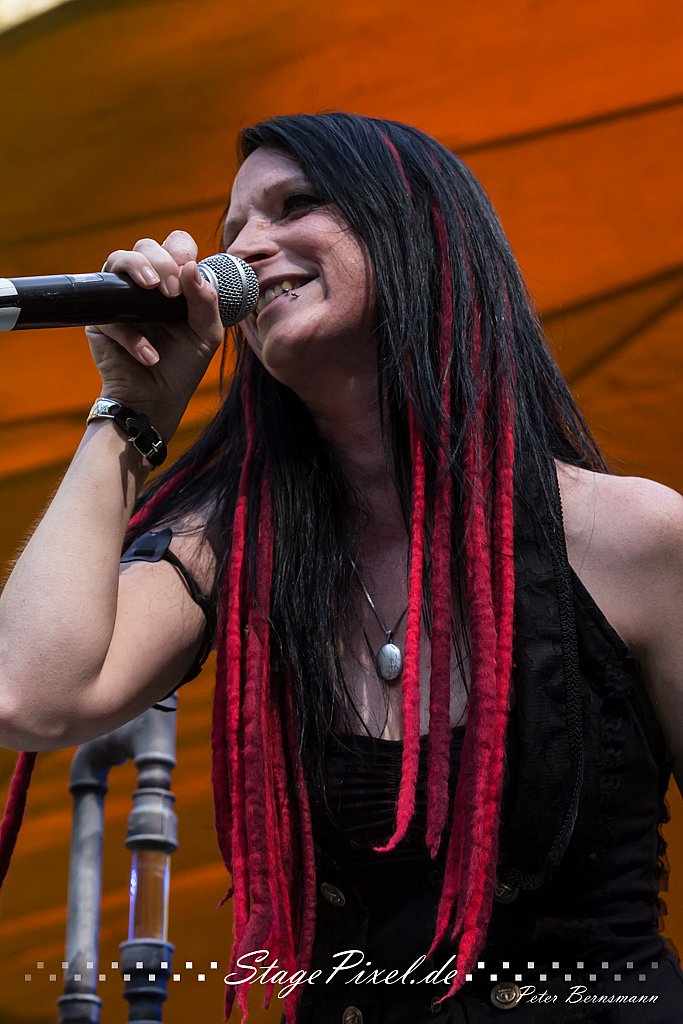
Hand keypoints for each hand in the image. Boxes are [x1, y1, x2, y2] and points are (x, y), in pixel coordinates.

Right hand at [86, 230, 224, 442]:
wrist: (157, 401)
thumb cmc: (183, 366)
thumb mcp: (206, 335)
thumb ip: (206, 302)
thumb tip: (190, 268)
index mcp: (173, 283)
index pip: (174, 245)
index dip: (179, 249)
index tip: (186, 270)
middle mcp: (145, 286)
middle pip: (144, 246)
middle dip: (160, 261)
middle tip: (170, 291)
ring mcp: (120, 298)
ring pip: (117, 260)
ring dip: (137, 268)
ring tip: (153, 292)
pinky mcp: (99, 319)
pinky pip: (108, 311)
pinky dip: (131, 335)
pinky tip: (149, 354)